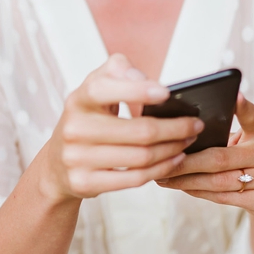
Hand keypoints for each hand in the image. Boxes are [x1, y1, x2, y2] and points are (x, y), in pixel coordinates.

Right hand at [39, 54, 204, 201]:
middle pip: (139, 131)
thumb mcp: (96, 87)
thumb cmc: (89, 117)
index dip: (137, 91)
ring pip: (141, 157)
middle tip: (196, 124)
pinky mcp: (84, 183)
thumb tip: (146, 81)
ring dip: (173, 149)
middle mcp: (74, 128)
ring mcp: (76, 158)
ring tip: (189, 141)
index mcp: (79, 98)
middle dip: (175, 128)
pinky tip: (175, 160)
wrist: (57, 163)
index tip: (167, 93)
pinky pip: (134, 179)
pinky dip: (161, 169)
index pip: (105, 89)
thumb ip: (120, 70)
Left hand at [155, 94, 253, 218]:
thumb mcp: (244, 139)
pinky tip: (182, 186)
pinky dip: (198, 192)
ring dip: (186, 180)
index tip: (234, 95)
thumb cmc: (247, 157)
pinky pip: (223, 197)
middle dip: (186, 161)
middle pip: (221, 158)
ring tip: (163, 176)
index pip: (252, 117)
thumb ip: (224, 133)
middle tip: (161, 158)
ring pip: (219, 181)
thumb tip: (181, 134)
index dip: (243, 107)